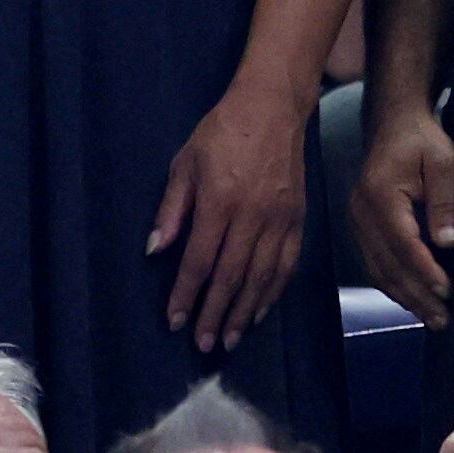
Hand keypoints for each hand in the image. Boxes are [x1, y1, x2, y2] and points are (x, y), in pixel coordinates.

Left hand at [151, 75, 312, 352]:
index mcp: (219, 201)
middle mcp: (251, 216)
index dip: (186, 294)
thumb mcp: (185, 162)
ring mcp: (279, 220)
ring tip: (229, 339)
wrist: (273, 107)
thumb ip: (172, 209)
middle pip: (230, 276)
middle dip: (214, 313)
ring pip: (260, 277)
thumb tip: (155, 250)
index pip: (199, 260)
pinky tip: (259, 311)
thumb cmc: (222, 132)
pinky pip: (286, 265)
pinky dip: (272, 293)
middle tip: (204, 345)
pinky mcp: (298, 220)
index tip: (175, 321)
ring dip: (243, 312)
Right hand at [349, 101, 453, 327]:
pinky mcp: (359, 224)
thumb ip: (444, 201)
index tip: (448, 291)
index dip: (424, 271)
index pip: (402, 243)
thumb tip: (448, 244)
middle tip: (443, 319)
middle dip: (416, 295)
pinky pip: (373, 263)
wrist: (393, 121)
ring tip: (431, 318)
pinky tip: (411, 299)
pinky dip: (392, 285)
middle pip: (387, 264)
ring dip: (405, 296)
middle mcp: (361, 211)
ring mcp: (356, 219)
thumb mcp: (442, 161)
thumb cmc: (421, 139)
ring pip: (378, 269)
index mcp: (379, 194)